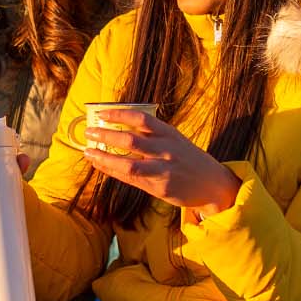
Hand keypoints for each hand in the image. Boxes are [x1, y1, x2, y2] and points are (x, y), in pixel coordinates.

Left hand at [81, 108, 239, 217]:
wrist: (213, 184)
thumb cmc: (188, 159)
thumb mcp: (175, 140)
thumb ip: (151, 136)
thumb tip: (119, 127)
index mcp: (169, 133)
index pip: (141, 119)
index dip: (119, 115)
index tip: (101, 113)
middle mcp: (167, 150)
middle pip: (131, 140)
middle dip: (106, 135)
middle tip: (88, 132)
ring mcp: (164, 170)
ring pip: (128, 164)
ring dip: (105, 157)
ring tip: (88, 152)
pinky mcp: (160, 188)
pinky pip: (131, 179)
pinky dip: (113, 171)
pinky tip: (100, 166)